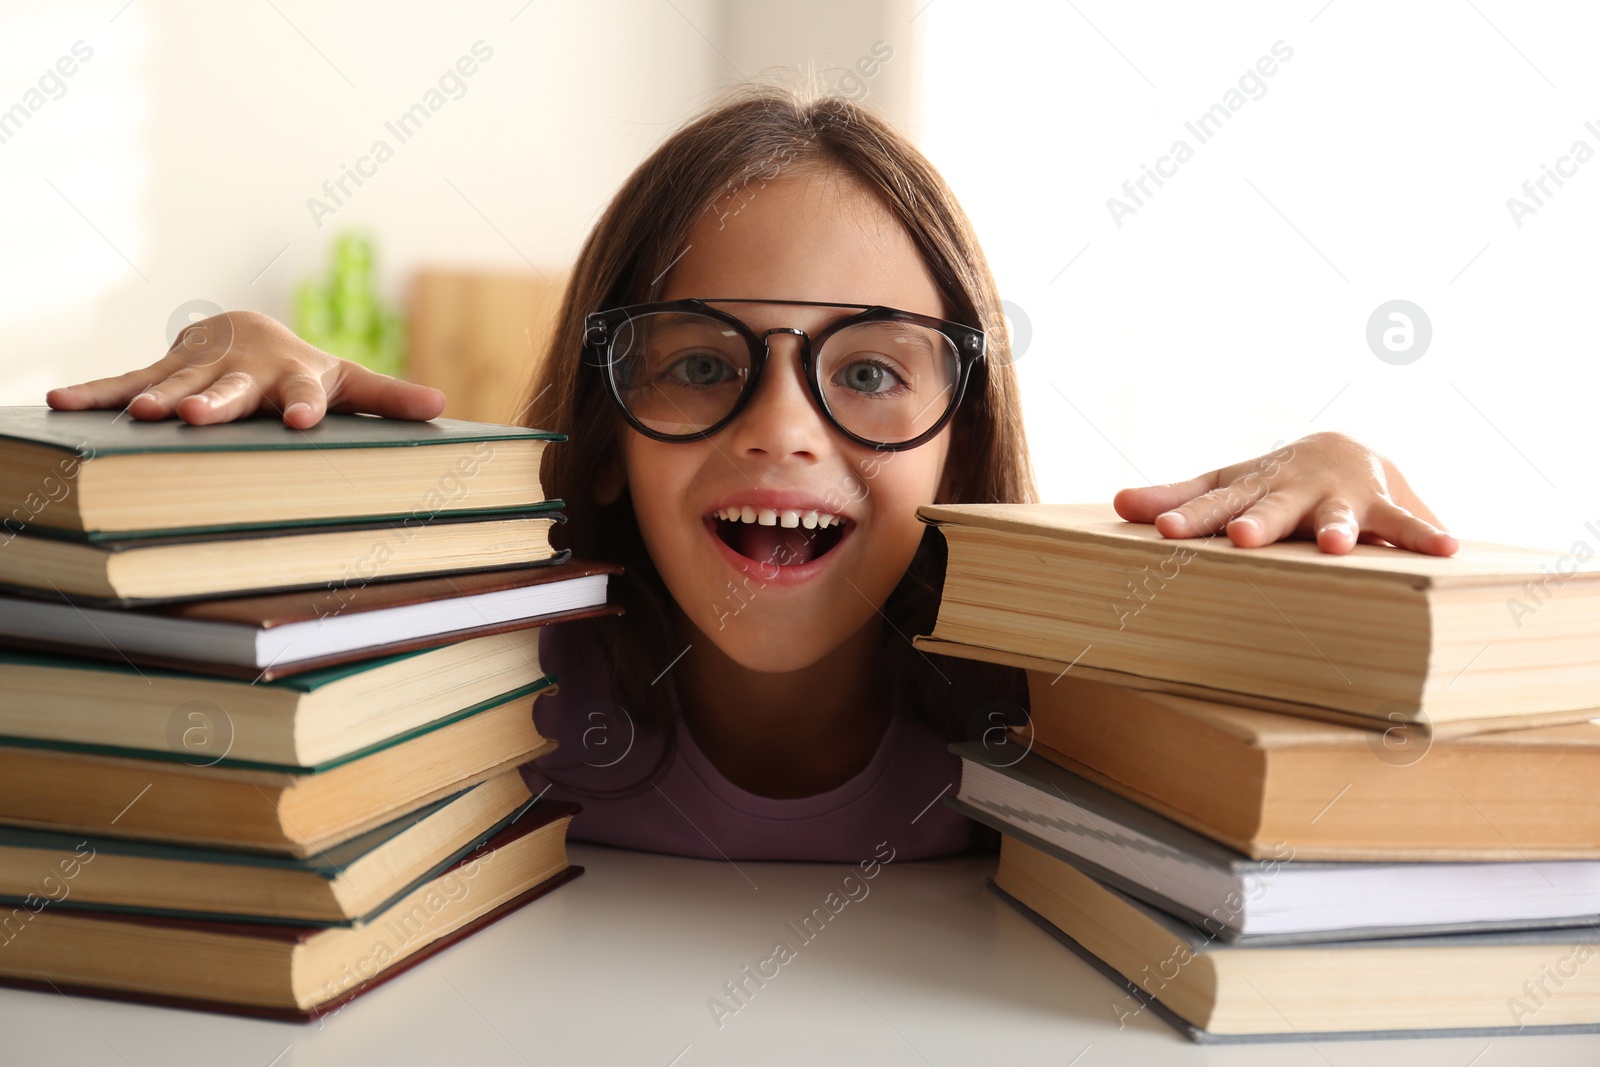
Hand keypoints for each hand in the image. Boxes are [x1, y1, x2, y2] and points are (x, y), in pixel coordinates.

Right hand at [45, 310, 444, 428]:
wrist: (248, 329)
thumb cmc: (305, 370)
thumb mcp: (348, 382)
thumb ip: (388, 399)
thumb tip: (443, 407)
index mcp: (297, 378)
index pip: (304, 395)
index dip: (303, 407)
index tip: (301, 422)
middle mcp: (246, 371)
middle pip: (233, 389)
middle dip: (217, 401)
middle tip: (200, 415)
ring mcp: (200, 367)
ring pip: (178, 383)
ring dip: (159, 397)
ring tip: (138, 413)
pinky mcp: (163, 368)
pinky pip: (125, 379)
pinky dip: (95, 390)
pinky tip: (57, 399)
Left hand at [1112, 431, 1458, 556]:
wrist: (1344, 449)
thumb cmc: (1270, 482)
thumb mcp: (1226, 486)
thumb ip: (1177, 499)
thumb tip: (1115, 503)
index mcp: (1251, 490)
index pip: (1213, 505)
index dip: (1190, 517)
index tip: (1164, 531)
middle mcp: (1294, 491)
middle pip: (1273, 509)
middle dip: (1260, 523)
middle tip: (1243, 538)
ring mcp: (1341, 497)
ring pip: (1340, 516)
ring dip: (1340, 529)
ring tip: (1338, 547)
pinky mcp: (1385, 505)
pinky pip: (1408, 523)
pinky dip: (1427, 535)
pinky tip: (1449, 549)